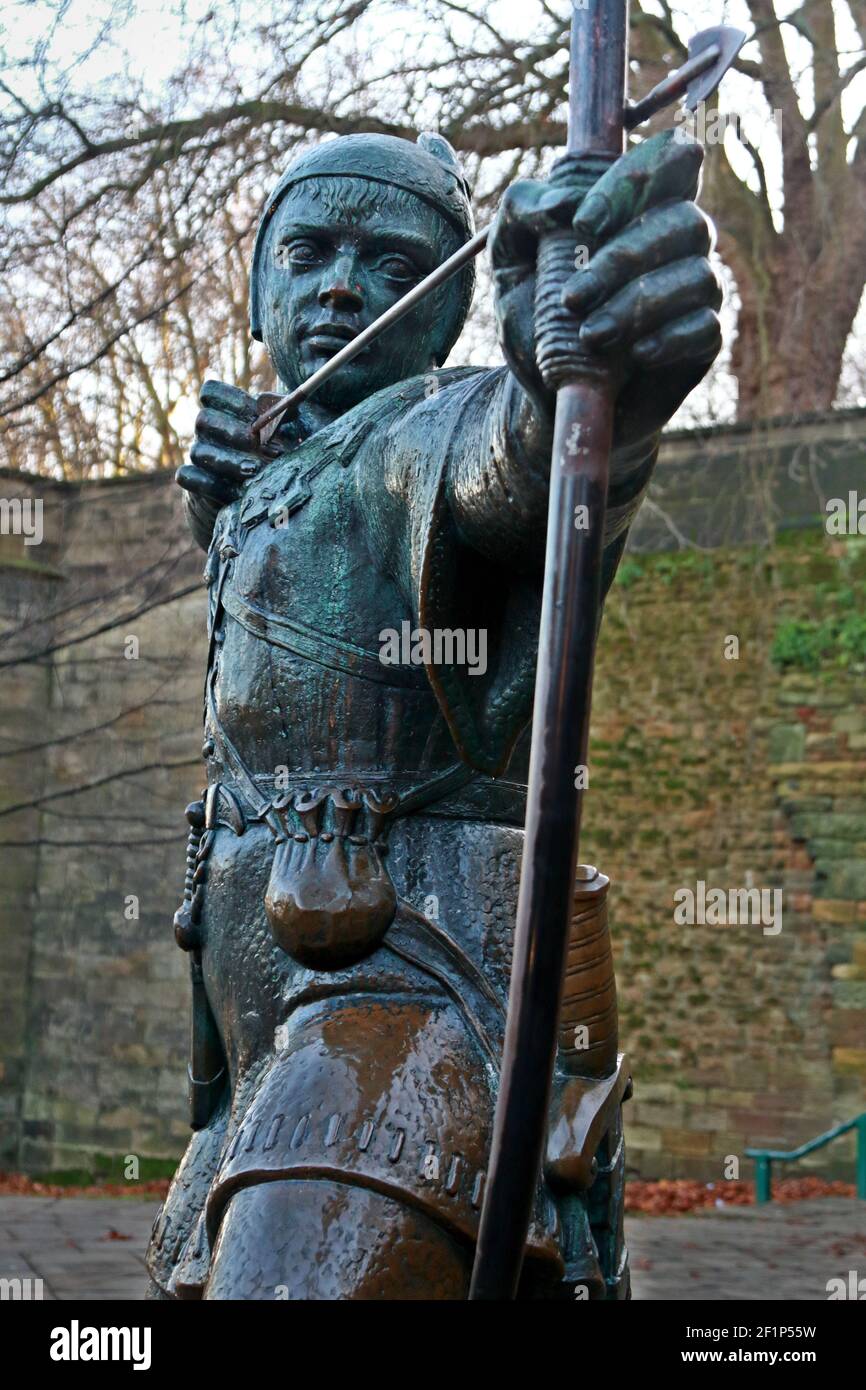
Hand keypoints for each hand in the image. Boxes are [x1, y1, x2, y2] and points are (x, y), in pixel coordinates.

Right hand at [176, 379, 278, 509]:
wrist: (267, 493)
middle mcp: (207, 430)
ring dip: (229, 461)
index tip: (258, 413)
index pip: (212, 392)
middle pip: (204, 419)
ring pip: (199, 451)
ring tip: (257, 471)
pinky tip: (237, 491)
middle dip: (234, 432)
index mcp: (224, 409)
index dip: (233, 399)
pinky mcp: (197, 483)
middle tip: (262, 445)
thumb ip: (287, 415)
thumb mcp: (290, 430)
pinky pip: (189, 477)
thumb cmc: (280, 453)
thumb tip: (288, 406)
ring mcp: (200, 455)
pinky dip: (208, 483)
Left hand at [490, 131, 721, 441]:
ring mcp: (694, 290)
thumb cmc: (533, 318)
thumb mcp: (508, 259)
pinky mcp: (701, 342)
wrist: (544, 395)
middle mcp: (676, 241)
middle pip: (684, 220)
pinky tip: (632, 355)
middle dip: (623, 259)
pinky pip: (706, 327)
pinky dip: (668, 338)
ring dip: (638, 304)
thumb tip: (564, 204)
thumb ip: (521, 210)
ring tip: (590, 336)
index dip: (637, 178)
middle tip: (572, 299)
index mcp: (638, 207)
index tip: (583, 226)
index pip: (673, 157)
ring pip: (698, 275)